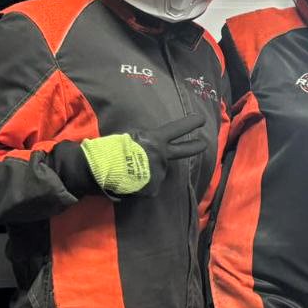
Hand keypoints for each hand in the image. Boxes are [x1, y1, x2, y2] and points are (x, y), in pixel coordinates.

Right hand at [81, 114, 206, 196]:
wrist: (104, 168)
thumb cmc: (113, 149)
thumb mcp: (130, 137)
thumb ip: (144, 142)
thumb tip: (148, 147)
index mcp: (155, 139)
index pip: (177, 129)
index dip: (190, 123)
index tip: (202, 120)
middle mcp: (162, 155)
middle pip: (183, 150)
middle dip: (196, 146)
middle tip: (204, 144)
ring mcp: (160, 172)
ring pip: (158, 172)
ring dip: (149, 173)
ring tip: (130, 172)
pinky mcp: (154, 187)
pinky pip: (149, 187)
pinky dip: (142, 186)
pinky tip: (130, 182)